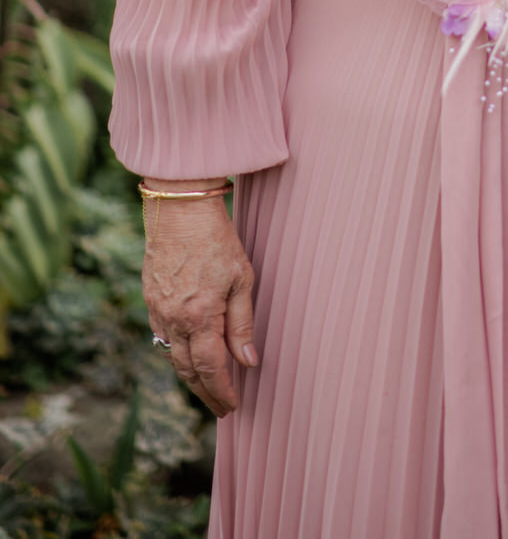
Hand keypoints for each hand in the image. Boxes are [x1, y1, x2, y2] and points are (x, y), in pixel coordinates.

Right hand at [143, 188, 256, 417]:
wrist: (179, 209)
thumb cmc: (217, 239)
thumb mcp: (241, 278)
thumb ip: (242, 324)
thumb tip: (247, 362)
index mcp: (200, 317)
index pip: (211, 369)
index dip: (222, 392)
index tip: (232, 407)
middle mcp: (174, 320)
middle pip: (188, 371)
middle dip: (205, 393)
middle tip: (220, 407)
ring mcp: (158, 311)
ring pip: (172, 356)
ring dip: (190, 375)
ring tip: (208, 386)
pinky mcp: (150, 300)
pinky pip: (162, 336)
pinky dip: (176, 351)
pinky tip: (189, 352)